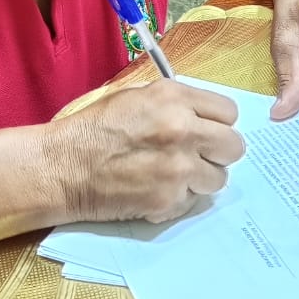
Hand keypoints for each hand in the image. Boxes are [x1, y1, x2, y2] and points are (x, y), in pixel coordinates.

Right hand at [51, 80, 243, 224]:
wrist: (63, 167)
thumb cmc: (94, 129)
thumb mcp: (136, 97)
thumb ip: (176, 104)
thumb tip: (204, 117)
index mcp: (174, 98)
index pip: (229, 112)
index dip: (218, 123)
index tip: (207, 131)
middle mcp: (182, 130)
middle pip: (234, 146)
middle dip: (218, 152)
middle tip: (198, 156)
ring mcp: (179, 168)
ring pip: (219, 178)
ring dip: (201, 179)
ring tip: (173, 175)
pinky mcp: (169, 199)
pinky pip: (194, 201)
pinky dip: (179, 198)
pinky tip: (155, 189)